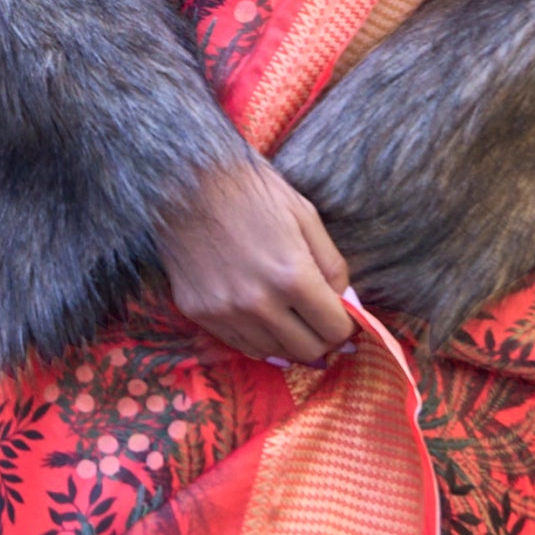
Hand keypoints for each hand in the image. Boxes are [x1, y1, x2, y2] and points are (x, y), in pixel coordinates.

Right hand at [162, 151, 355, 365]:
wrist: (185, 180)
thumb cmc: (251, 190)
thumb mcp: (306, 217)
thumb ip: (332, 266)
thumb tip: (349, 306)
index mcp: (292, 276)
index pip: (335, 330)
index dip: (346, 328)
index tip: (344, 319)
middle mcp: (258, 303)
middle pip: (307, 352)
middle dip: (323, 341)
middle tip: (322, 323)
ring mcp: (225, 312)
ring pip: (274, 354)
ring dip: (291, 342)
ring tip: (292, 319)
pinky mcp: (198, 313)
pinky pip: (240, 345)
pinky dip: (260, 339)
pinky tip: (265, 319)